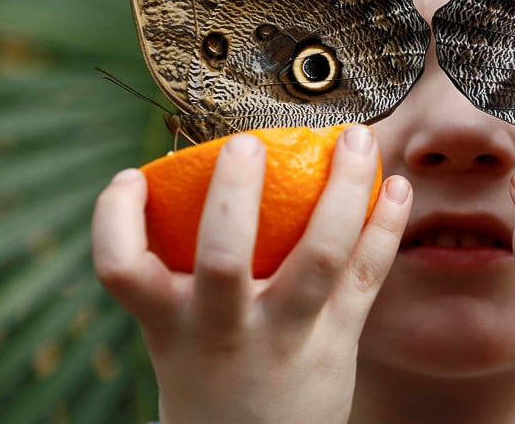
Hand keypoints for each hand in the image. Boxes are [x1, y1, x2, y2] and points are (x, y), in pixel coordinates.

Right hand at [92, 126, 410, 423]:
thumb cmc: (211, 375)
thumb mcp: (180, 334)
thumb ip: (184, 275)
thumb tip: (200, 185)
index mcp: (172, 324)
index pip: (122, 268)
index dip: (117, 216)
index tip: (133, 176)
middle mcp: (227, 331)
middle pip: (225, 258)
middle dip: (235, 194)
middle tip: (248, 142)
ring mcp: (289, 335)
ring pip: (324, 254)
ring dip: (346, 189)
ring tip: (359, 139)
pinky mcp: (339, 340)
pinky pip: (369, 274)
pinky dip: (386, 225)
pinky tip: (398, 187)